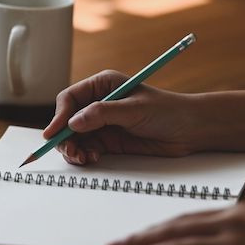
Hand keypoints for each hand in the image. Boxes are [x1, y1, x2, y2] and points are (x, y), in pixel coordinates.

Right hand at [44, 70, 203, 164]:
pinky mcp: (108, 141)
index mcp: (102, 85)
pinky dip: (83, 155)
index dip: (59, 116)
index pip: (70, 99)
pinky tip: (91, 159)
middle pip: (66, 120)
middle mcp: (98, 103)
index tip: (54, 133)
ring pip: (73, 137)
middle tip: (70, 152)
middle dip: (63, 137)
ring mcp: (101, 124)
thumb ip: (102, 114)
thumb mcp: (134, 109)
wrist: (190, 130)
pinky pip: (86, 148)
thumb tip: (73, 123)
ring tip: (81, 158)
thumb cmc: (167, 111)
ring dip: (72, 149)